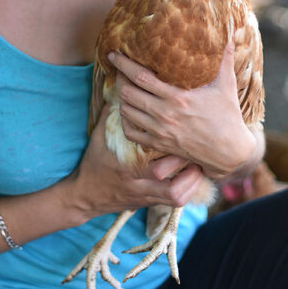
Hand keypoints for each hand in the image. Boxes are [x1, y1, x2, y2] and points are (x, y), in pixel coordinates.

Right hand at [66, 105, 205, 219]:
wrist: (85, 196)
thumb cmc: (94, 163)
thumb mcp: (100, 137)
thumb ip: (112, 114)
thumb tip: (122, 85)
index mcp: (125, 164)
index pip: (150, 159)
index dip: (169, 144)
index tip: (184, 130)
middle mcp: (137, 182)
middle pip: (166, 180)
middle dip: (186, 165)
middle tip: (200, 148)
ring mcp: (144, 195)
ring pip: (174, 195)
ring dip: (191, 182)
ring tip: (201, 166)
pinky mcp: (149, 202)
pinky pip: (174, 201)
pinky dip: (188, 190)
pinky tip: (195, 178)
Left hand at [109, 43, 255, 178]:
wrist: (230, 151)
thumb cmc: (228, 115)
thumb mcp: (227, 84)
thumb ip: (225, 58)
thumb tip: (231, 33)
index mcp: (178, 97)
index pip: (141, 77)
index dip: (123, 64)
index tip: (114, 54)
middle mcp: (165, 114)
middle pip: (127, 93)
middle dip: (119, 79)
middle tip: (119, 70)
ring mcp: (160, 131)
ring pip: (126, 112)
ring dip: (122, 98)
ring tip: (124, 87)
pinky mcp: (159, 144)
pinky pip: (131, 133)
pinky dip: (125, 121)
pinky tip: (130, 112)